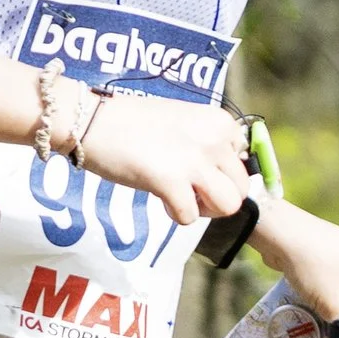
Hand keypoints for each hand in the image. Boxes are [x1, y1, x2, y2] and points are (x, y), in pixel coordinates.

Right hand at [74, 91, 251, 229]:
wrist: (93, 120)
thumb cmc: (133, 123)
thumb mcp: (184, 124)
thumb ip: (208, 144)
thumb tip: (222, 175)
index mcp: (220, 122)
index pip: (245, 164)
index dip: (223, 176)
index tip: (199, 172)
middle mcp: (214, 139)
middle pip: (240, 189)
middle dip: (217, 198)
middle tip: (190, 191)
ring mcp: (195, 160)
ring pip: (228, 205)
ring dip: (204, 209)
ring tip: (181, 197)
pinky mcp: (172, 181)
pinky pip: (191, 217)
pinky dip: (176, 215)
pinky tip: (160, 198)